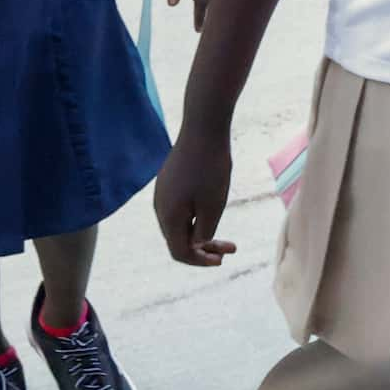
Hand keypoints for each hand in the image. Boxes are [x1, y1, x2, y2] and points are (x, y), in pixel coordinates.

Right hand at [155, 129, 237, 267]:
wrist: (203, 128)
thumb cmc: (211, 168)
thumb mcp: (213, 206)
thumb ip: (204, 232)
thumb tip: (198, 245)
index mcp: (169, 217)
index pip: (180, 252)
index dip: (201, 261)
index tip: (223, 259)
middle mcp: (159, 207)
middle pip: (178, 240)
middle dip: (203, 248)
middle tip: (230, 248)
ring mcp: (162, 193)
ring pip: (178, 224)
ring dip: (199, 233)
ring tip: (222, 233)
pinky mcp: (168, 182)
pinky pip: (178, 209)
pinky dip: (194, 217)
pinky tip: (211, 211)